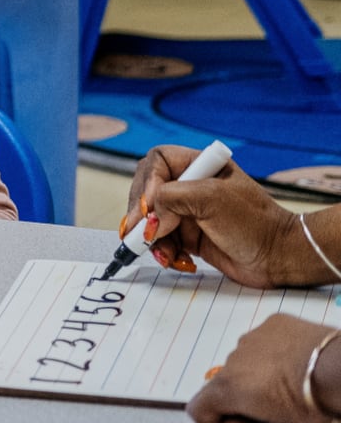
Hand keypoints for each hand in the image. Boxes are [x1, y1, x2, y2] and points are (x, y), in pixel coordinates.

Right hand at [120, 146, 305, 286]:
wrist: (279, 258)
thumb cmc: (254, 223)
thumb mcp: (211, 199)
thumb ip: (171, 199)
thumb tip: (146, 220)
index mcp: (199, 165)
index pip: (157, 162)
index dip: (147, 183)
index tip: (150, 208)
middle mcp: (190, 185)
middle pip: (147, 192)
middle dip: (143, 215)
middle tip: (142, 235)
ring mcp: (189, 211)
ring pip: (151, 220)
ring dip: (153, 239)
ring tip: (166, 255)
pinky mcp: (189, 235)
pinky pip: (162, 240)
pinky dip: (164, 252)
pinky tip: (178, 260)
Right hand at [188, 315, 339, 422]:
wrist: (339, 371)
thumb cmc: (311, 402)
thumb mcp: (275, 422)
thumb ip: (249, 415)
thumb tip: (254, 411)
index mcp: (227, 387)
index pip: (198, 409)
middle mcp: (231, 359)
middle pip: (227, 385)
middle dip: (248, 401)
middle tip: (279, 414)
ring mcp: (252, 337)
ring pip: (247, 362)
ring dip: (262, 376)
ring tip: (294, 386)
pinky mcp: (273, 322)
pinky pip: (265, 341)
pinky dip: (277, 353)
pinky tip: (298, 362)